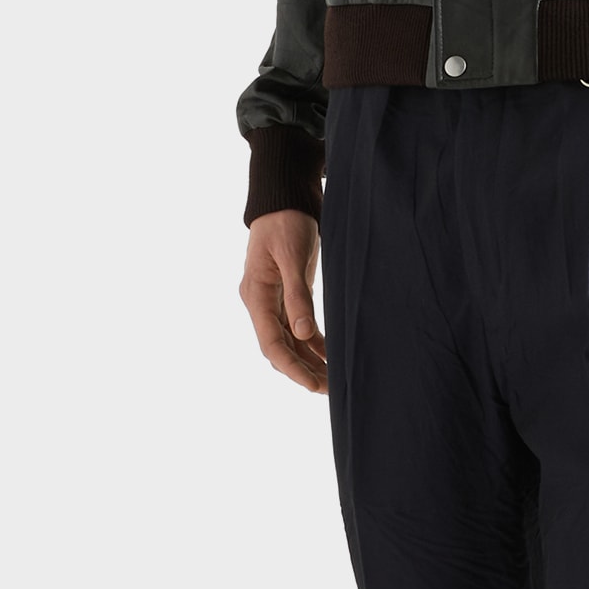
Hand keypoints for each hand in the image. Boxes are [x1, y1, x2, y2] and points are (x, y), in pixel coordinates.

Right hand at [242, 210, 326, 393]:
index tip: (313, 384)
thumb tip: (304, 334)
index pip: (271, 342)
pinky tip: (329, 356)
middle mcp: (260, 303)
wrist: (283, 199)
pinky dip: (312, 343)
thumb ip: (298, 295)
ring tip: (332, 380)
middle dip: (302, 370)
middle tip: (330, 389)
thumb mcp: (292, 256)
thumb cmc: (286, 222)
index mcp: (256, 295)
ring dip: (308, 361)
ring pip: (289, 342)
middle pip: (279, 348)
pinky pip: (297, 328)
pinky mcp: (286, 296)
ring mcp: (273, 301)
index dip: (292, 367)